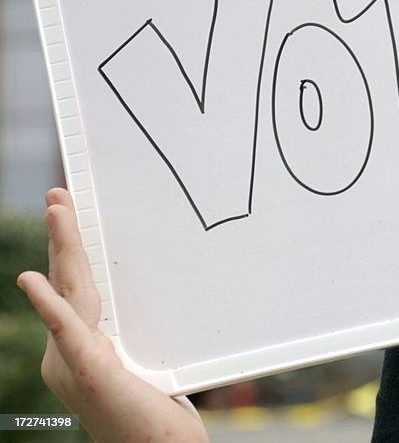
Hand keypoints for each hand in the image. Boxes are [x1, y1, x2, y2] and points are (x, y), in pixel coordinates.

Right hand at [16, 188, 207, 442]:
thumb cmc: (155, 418)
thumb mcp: (143, 366)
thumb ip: (133, 337)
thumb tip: (156, 298)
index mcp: (84, 346)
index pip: (75, 287)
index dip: (69, 250)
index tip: (68, 211)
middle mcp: (68, 353)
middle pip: (68, 283)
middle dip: (61, 236)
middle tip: (58, 194)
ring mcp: (72, 364)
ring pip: (68, 295)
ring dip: (61, 250)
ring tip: (56, 211)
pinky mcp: (88, 373)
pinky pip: (66, 333)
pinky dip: (48, 306)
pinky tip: (29, 281)